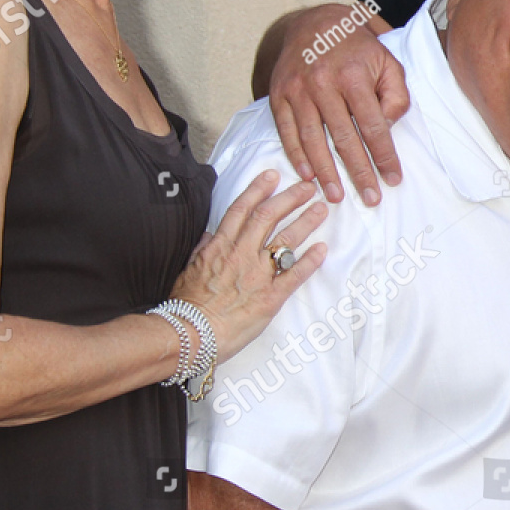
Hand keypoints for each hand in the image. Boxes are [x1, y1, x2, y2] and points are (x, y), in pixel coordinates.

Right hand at [171, 170, 328, 363]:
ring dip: (306, 222)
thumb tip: (211, 235)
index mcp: (220, 246)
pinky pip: (295, 274)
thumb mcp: (188, 270)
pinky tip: (323, 249)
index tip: (273, 175)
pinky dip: (310, 260)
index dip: (259, 189)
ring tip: (321, 209)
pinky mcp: (271, 296)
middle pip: (269, 217)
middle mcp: (242, 254)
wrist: (191, 334)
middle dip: (290, 198)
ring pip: (286, 240)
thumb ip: (203, 250)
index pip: (242, 209)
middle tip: (308, 188)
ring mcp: (258, 274)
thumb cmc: (186, 306)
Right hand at [267, 4, 409, 204]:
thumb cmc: (359, 49)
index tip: (393, 179)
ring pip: (312, 139)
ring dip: (325, 172)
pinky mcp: (279, 93)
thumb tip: (387, 128)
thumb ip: (395, 95)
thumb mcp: (388, 62)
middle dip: (358, 172)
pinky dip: (296, 156)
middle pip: (343, 138)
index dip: (383, 156)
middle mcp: (323, 83)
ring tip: (335, 197)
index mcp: (354, 75)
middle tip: (369, 199)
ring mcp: (297, 89)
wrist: (316, 22)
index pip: (373, 125)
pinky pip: (286, 131)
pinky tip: (308, 176)